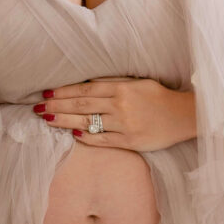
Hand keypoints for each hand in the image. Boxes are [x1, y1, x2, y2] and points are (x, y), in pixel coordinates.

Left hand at [33, 77, 195, 152]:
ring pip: (87, 123)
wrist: (185, 116)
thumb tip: (86, 84)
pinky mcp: (130, 141)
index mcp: (121, 88)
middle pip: (81, 105)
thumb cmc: (159, 97)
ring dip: (64, 121)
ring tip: (47, 119)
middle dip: (57, 106)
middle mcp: (120, 105)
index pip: (85, 90)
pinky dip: (86, 137)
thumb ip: (113, 83)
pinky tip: (73, 134)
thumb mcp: (137, 82)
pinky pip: (102, 140)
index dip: (63, 92)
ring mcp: (124, 124)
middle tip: (38, 107)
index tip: (47, 93)